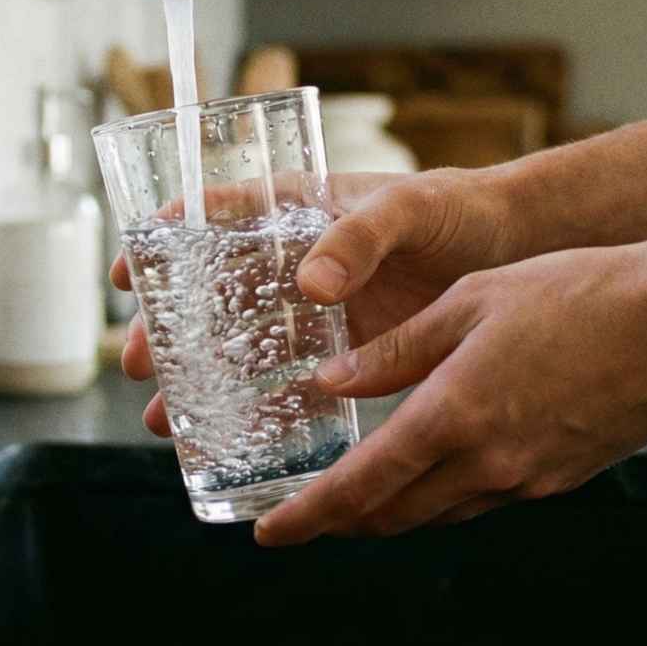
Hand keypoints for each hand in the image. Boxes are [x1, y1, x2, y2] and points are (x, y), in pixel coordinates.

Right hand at [114, 167, 528, 434]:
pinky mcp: (349, 352)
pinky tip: (236, 437)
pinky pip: (293, 382)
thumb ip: (358, 239)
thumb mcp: (407, 209)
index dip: (163, 243)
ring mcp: (320, 310)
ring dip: (203, 381)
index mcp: (299, 209)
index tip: (127, 273)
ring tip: (164, 420)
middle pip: (214, 295)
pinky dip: (261, 408)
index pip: (215, 216)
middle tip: (137, 365)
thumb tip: (310, 285)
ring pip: (244, 346)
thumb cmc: (459, 208)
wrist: (519, 250)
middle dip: (170, 332)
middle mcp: (298, 260)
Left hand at [252, 242, 646, 544]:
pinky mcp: (562, 476)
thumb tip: (332, 383)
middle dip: (342, 522)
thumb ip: (396, 349)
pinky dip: (445, 491)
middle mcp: (487, 463)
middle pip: (393, 515)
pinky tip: (438, 463)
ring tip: (360, 494)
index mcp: (453, 416)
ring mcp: (529, 478)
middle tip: (304, 517)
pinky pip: (484, 497)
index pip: (360, 488)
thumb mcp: (470, 302)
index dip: (307, 518)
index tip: (268, 534)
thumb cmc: (578, 292)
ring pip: (439, 511)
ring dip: (393, 510)